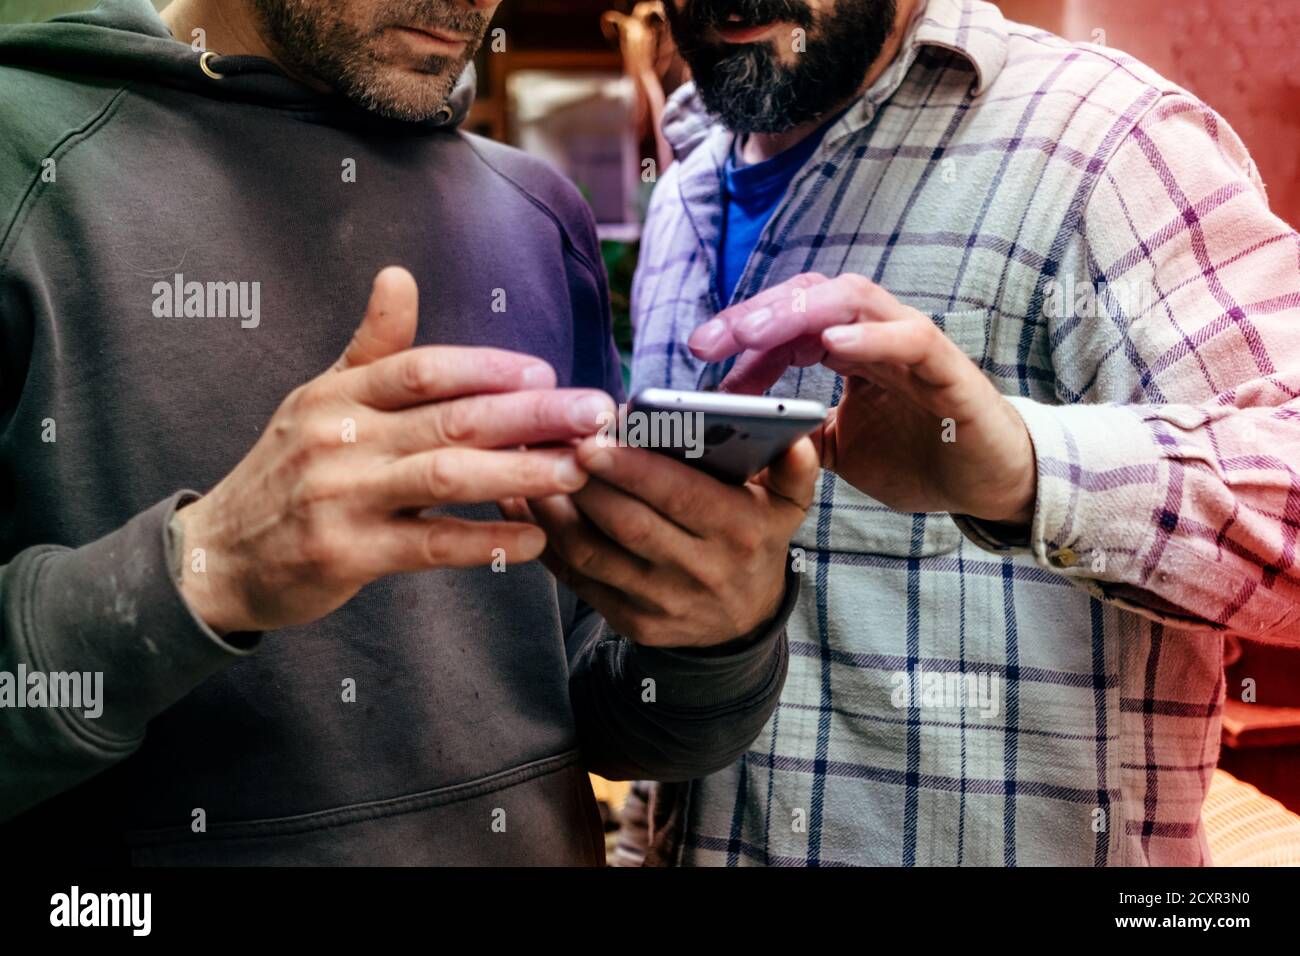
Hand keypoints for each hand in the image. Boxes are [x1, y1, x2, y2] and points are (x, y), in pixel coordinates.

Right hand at [175, 267, 614, 634]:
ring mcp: (341, 496)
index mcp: (339, 395)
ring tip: (577, 469)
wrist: (217, 557)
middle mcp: (340, 438)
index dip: (489, 368)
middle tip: (594, 415)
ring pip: (448, 475)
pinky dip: (486, 540)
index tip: (548, 373)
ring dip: (520, 471)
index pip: (424, 369)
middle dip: (532, 414)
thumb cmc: (287, 473)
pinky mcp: (346, 553)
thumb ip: (371, 347)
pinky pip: (431, 543)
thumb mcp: (319, 401)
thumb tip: (399, 275)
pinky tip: (534, 538)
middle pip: (451, 417)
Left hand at [501, 436, 817, 648]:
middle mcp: (703, 572)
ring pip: (596, 555)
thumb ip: (793, 468)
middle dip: (586, 484)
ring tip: (530, 470)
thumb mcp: (785, 505)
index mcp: (740, 532)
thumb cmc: (755, 538)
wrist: (743, 621)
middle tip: (549, 445)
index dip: (635, 468)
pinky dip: (548, 543)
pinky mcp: (634, 624)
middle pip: (631, 525)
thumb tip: (797, 436)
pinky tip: (525, 508)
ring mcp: (664, 604)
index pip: (682, 497)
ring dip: (556, 513)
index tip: (595, 438)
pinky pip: (581, 582)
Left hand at [689, 273, 1036, 524]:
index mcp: (849, 348)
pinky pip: (911, 338)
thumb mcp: (838, 450)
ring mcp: (914, 345)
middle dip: (756, 315)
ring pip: (854, 301)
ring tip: (754, 334)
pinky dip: (871, 337)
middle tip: (707, 341)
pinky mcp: (950, 370)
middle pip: (810, 297)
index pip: (788, 320)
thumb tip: (734, 437)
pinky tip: (832, 345)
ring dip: (800, 313)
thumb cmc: (918, 457)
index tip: (699, 352)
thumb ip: (794, 437)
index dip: (744, 330)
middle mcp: (877, 334)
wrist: (989, 484)